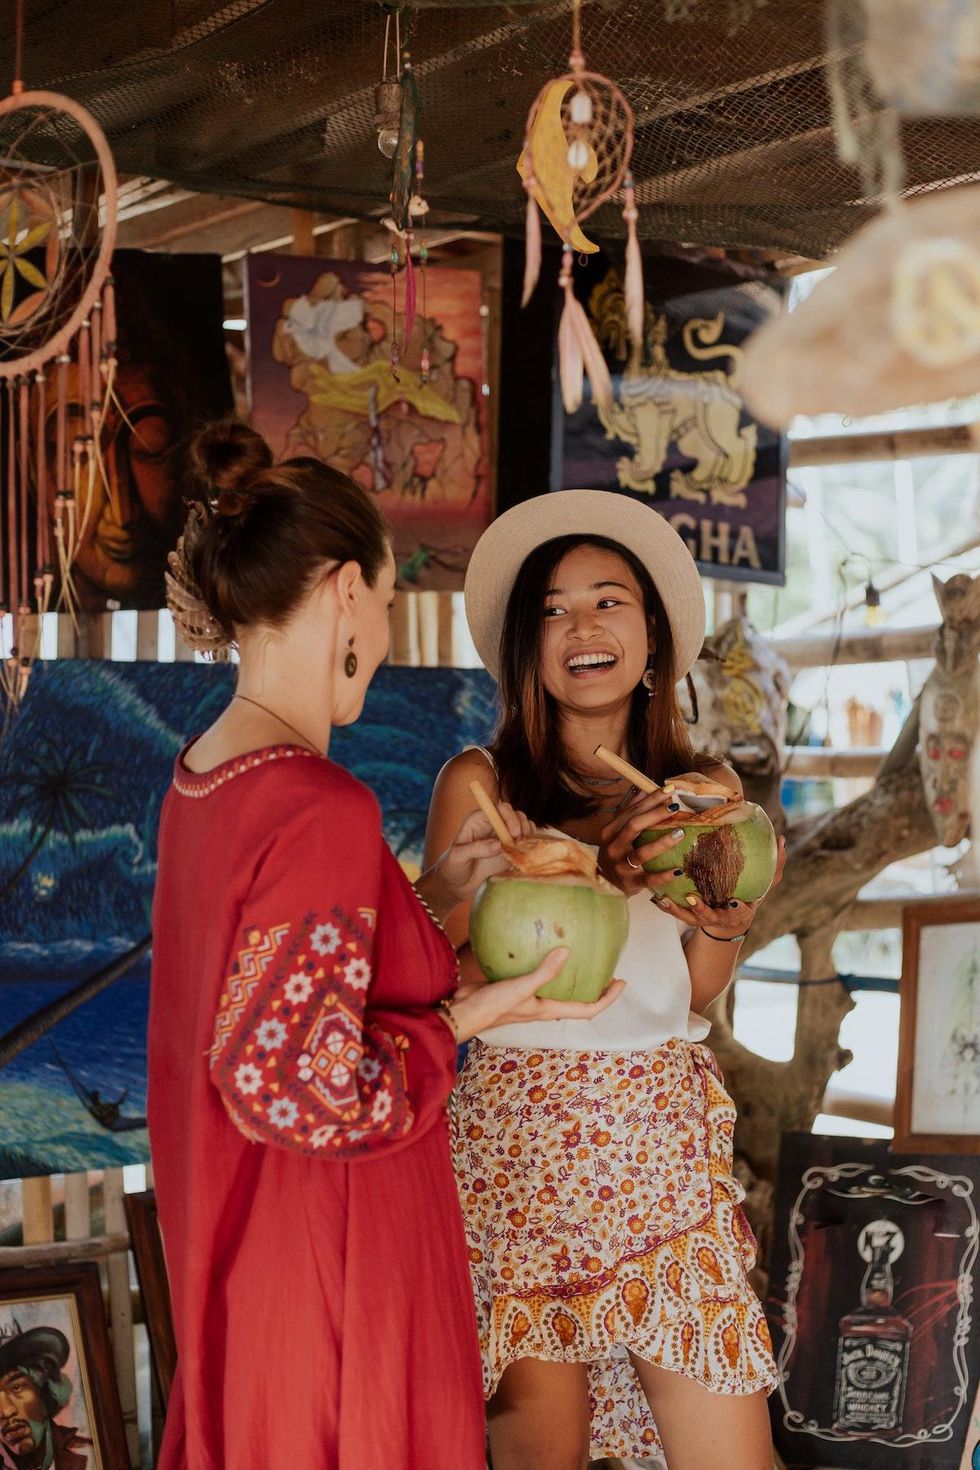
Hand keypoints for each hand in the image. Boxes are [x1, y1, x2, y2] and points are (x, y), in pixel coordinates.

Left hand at [420, 801, 532, 915]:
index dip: (509, 817)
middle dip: (522, 826)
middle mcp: (493, 825)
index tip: (514, 833)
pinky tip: (526, 855)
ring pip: (524, 826)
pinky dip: (530, 846)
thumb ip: (476, 849)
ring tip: (523, 849)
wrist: (456, 885)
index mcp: (479, 820)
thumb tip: (498, 845)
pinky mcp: (510, 851)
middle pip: (515, 815)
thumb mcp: (458, 856)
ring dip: (528, 835)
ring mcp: (503, 838)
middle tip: (521, 842)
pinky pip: (526, 842)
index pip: (499, 809)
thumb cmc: (452, 867)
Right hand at [448, 948, 625, 1041]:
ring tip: (582, 957)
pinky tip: (543, 948)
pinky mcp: (516, 987)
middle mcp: (543, 1006)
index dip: (608, 999)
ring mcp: (530, 998)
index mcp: (549, 1010)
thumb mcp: (521, 988)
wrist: (463, 1011)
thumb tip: (568, 951)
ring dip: (573, 978)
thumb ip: (544, 971)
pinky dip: (547, 965)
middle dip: (595, 988)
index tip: (621, 982)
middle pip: (578, 1001)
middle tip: (607, 969)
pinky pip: (539, 976)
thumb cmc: (493, 1006)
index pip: (588, 1009)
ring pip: (559, 989)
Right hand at [598, 789, 688, 895]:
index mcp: (610, 832)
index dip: (650, 800)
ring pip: (642, 853)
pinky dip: (664, 875)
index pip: (631, 811)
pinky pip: (649, 879)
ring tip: (680, 833)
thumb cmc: (615, 854)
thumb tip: (642, 790)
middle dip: (655, 814)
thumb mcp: (616, 833)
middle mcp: (613, 847)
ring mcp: (621, 866)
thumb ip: (629, 813)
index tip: (669, 790)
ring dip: (662, 843)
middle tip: (675, 806)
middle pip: (633, 826)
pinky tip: (678, 870)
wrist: (605, 885)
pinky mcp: (631, 883)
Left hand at [649, 835, 787, 932]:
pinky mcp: (690, 917)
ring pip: (688, 918)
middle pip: (709, 917)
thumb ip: (774, 864)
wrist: (731, 918)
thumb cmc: (748, 894)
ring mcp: (703, 920)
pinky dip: (666, 906)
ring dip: (675, 910)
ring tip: (662, 898)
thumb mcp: (764, 882)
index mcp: (739, 911)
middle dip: (700, 910)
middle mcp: (720, 918)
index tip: (734, 901)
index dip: (736, 908)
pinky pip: (676, 913)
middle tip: (690, 897)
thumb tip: (782, 839)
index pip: (739, 911)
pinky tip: (654, 896)